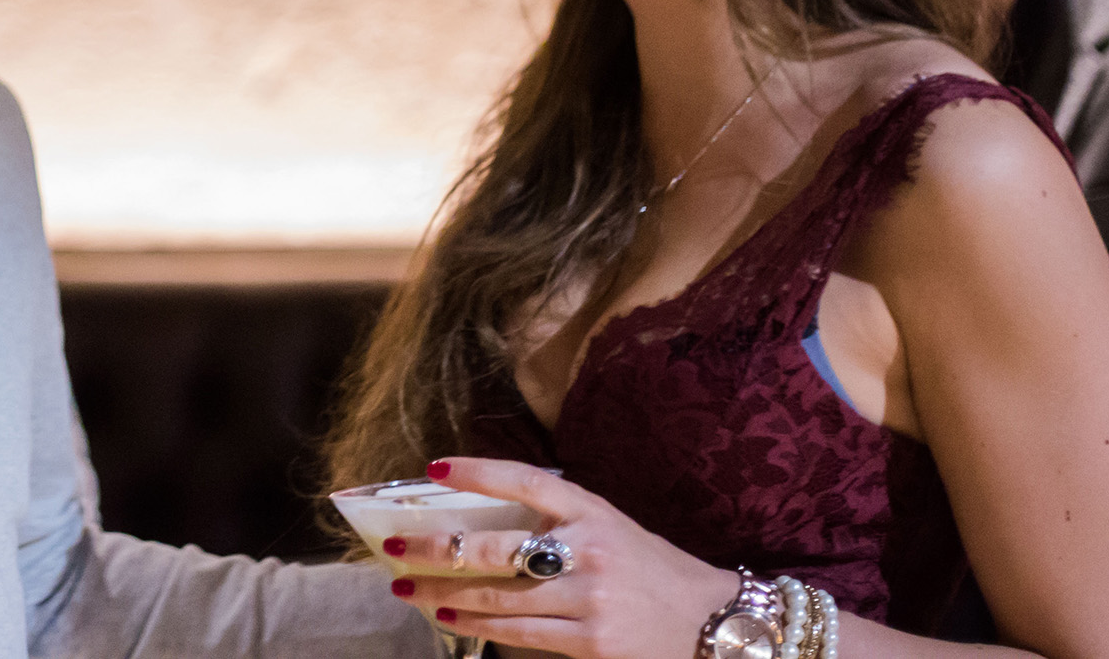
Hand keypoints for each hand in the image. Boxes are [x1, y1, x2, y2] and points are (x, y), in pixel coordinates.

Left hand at [384, 458, 739, 657]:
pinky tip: (449, 617)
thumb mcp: (612, 527)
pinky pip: (520, 633)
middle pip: (496, 545)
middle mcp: (587, 550)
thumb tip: (488, 516)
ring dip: (444, 593)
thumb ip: (560, 521)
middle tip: (393, 546)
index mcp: (593, 511)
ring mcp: (588, 599)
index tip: (435, 468)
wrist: (715, 622)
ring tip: (407, 588)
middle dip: (436, 547)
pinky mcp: (591, 642)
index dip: (479, 471)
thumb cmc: (653, 571)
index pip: (528, 481)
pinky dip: (479, 627)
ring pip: (498, 596)